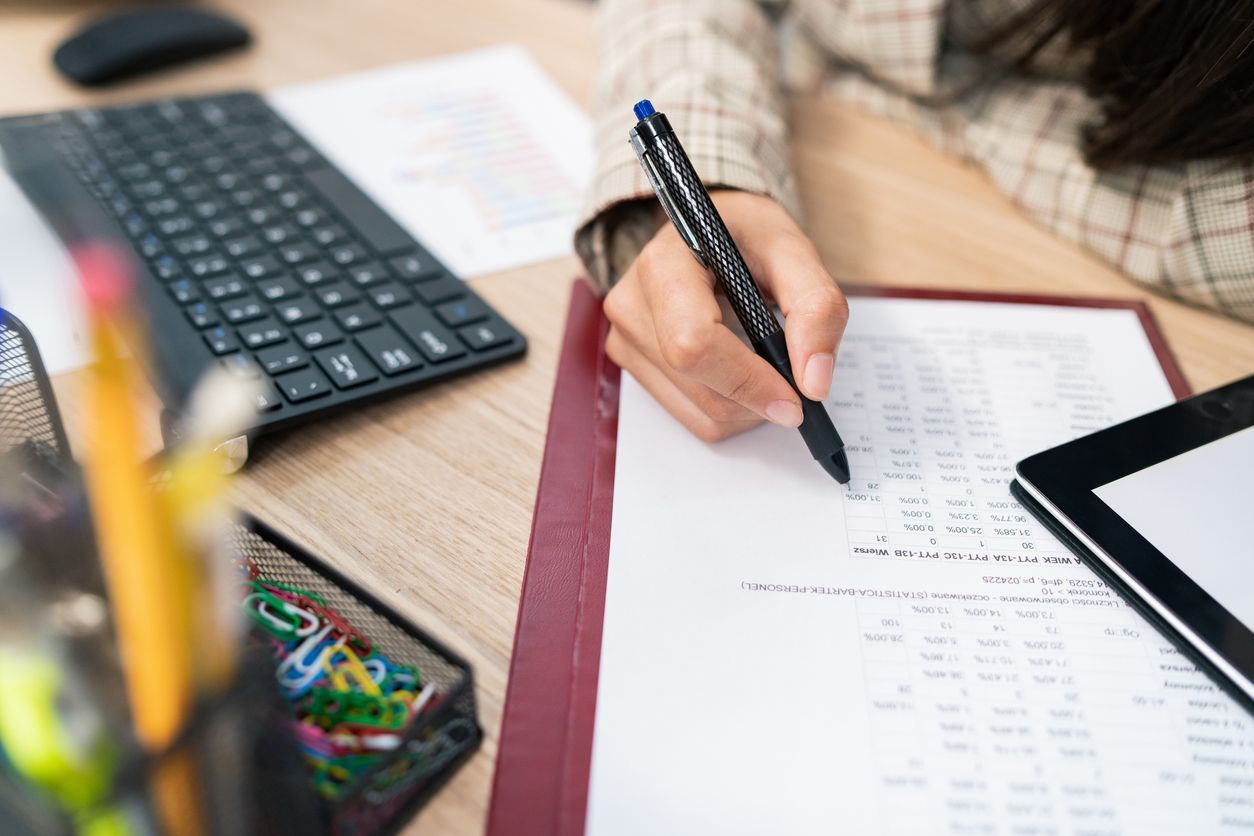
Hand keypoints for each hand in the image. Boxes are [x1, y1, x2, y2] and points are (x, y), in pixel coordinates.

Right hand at [604, 190, 847, 441]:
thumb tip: (814, 383)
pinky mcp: (631, 366)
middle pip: (700, 388)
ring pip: (700, 415)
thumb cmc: (745, 236)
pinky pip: (690, 418)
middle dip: (759, 398)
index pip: (695, 344)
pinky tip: (739, 373)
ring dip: (748, 409)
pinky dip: (731, 411)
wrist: (706, 233)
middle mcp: (633, 305)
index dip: (749, 380)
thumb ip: (816, 308)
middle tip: (793, 376)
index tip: (795, 397)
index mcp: (664, 264)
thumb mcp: (793, 250)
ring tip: (765, 366)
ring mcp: (625, 339)